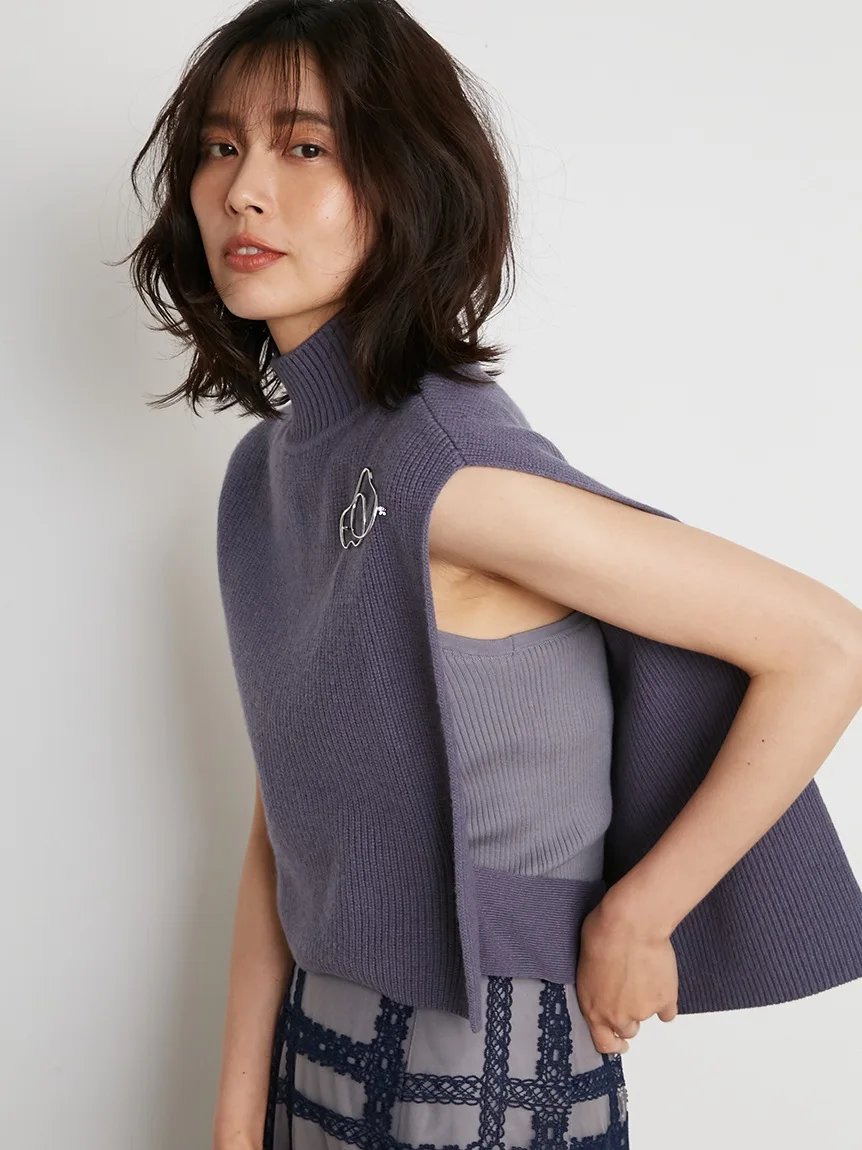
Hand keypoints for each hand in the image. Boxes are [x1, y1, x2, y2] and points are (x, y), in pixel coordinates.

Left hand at [575, 897, 678, 1054]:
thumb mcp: (585, 966)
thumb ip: (596, 988)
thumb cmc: (602, 934)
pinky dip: (666, 1000)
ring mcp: (643, 1011)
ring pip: (647, 1017)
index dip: (613, 1045)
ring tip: (643, 975)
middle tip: (631, 995)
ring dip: (646, 1003)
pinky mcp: (665, 1001)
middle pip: (627, 1031)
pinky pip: (668, 1011)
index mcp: (593, 1008)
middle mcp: (617, 1016)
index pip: (603, 1044)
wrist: (630, 925)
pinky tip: (661, 982)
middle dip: (629, 1017)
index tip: (619, 1044)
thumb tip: (603, 988)